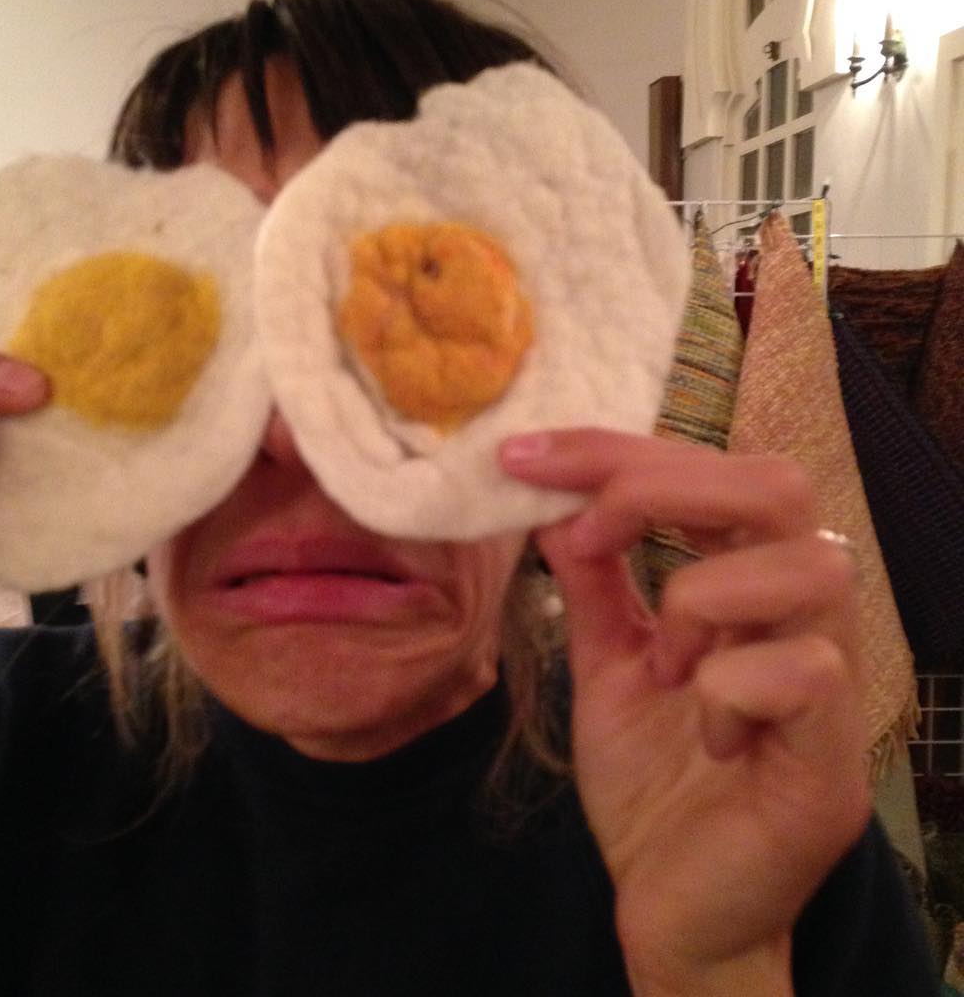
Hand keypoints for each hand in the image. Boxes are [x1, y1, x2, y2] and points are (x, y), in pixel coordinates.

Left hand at [500, 429, 870, 994]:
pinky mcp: (833, 760)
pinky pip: (804, 672)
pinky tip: (705, 736)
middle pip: (777, 484)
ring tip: (665, 660)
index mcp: (748, 585)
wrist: (672, 907)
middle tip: (589, 525)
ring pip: (809, 563)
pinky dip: (726, 689)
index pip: (709, 472)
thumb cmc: (651, 781)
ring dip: (702, 598)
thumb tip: (557, 501)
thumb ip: (594, 584)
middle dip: (662, 483)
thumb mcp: (607, 664)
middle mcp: (803, 617)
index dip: (617, 450)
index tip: (525, 455)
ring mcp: (833, 685)